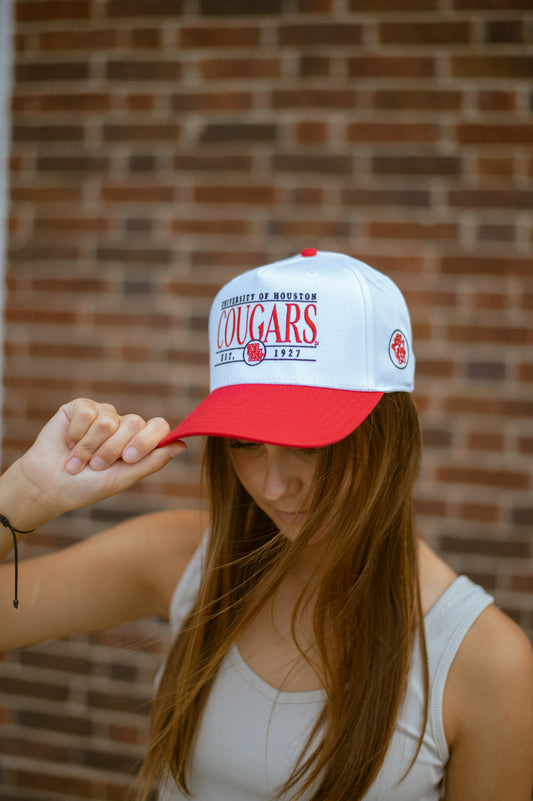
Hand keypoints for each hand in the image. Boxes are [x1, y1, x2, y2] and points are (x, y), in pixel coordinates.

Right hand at [12, 399, 184, 527]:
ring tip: (79, 460)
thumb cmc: (87, 486)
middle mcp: (123, 424)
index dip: (146, 440)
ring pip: (108, 421)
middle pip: (134, 423)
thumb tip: (182, 445)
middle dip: (112, 450)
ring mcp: (102, 413)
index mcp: (138, 441)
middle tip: (96, 466)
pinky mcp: (80, 407)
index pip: (158, 427)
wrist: (48, 485)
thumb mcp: (123, 478)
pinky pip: (87, 413)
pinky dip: (76, 435)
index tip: (128, 459)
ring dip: (90, 447)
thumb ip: (152, 461)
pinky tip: (68, 443)